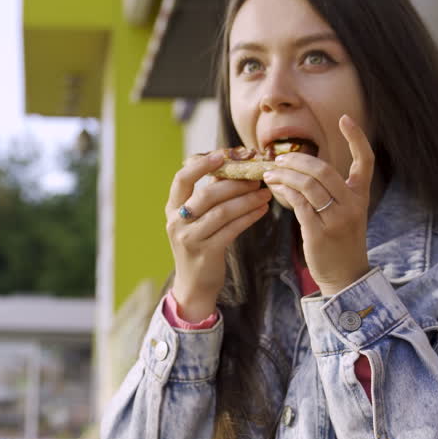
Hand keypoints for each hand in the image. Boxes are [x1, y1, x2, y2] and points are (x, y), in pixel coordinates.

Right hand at [165, 152, 270, 320]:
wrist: (194, 284)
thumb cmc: (199, 244)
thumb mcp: (196, 219)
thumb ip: (209, 193)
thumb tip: (231, 165)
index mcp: (172, 208)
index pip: (182, 178)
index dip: (201, 164)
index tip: (223, 154)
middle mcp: (177, 222)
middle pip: (207, 194)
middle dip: (235, 183)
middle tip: (256, 177)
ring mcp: (190, 238)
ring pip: (222, 211)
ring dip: (247, 200)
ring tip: (265, 194)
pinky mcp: (207, 253)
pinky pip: (232, 229)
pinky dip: (249, 217)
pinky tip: (262, 210)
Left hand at [262, 115, 373, 295]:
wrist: (345, 275)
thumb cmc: (340, 239)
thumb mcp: (344, 211)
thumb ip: (328, 189)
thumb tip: (298, 166)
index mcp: (361, 195)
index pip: (365, 160)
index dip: (356, 137)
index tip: (345, 118)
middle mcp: (353, 204)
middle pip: (324, 170)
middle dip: (297, 159)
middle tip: (279, 158)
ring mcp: (337, 219)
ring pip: (307, 185)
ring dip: (285, 175)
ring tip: (270, 173)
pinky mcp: (319, 232)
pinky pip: (298, 204)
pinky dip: (284, 192)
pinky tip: (274, 188)